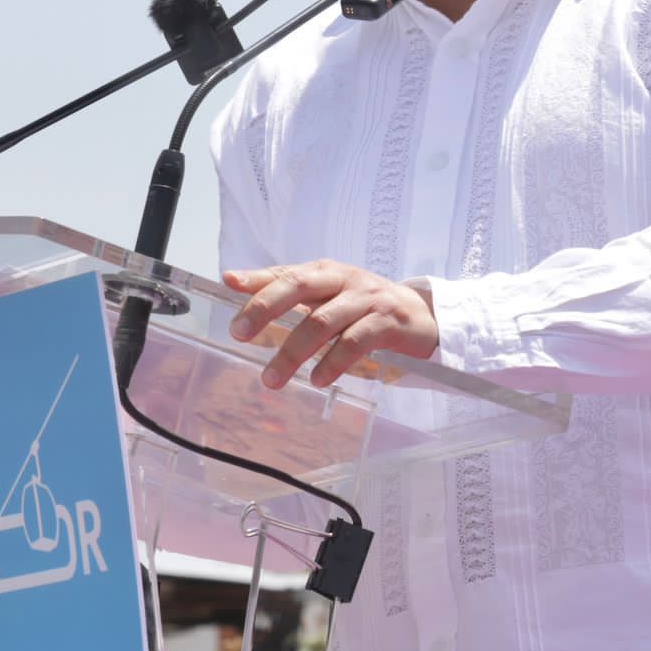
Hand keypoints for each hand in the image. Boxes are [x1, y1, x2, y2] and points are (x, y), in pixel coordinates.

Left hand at [224, 260, 438, 389]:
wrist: (421, 316)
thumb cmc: (364, 306)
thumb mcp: (328, 295)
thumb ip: (286, 290)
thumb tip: (234, 282)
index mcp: (326, 271)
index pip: (286, 272)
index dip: (257, 278)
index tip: (229, 284)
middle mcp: (344, 279)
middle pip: (300, 287)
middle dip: (266, 308)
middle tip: (240, 333)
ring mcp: (366, 299)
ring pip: (323, 321)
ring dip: (293, 352)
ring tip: (272, 379)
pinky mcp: (386, 322)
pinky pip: (354, 342)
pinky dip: (332, 362)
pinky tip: (317, 379)